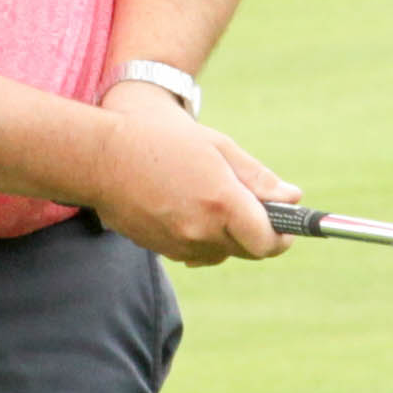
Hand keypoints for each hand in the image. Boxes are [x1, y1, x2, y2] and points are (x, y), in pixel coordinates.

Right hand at [86, 93, 295, 264]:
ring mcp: (178, 244)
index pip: (267, 241)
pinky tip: (187, 208)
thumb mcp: (216, 147)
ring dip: (227, 235)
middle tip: (253, 207)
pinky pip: (195, 252)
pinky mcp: (160, 250)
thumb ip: (257, 178)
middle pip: (247, 250)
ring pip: (221, 253)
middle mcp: (201, 230)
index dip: (282, 235)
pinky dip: (202, 238)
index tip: (287, 226)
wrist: (100, 156)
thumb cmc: (160, 139)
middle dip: (257, 233)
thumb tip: (292, 198)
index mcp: (221, 201)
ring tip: (211, 199)